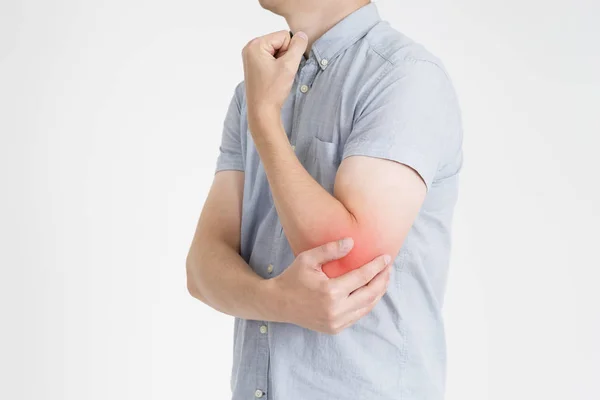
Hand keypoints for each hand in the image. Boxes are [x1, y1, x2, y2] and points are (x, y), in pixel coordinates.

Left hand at [241, 30, 307, 133]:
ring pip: (277, 51)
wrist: (262, 111)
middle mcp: (250, 48)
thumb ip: (298, 47)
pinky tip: (273, 78)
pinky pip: (271, 58)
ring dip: (282, 62)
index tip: (282, 67)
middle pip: (279, 42)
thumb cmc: (272, 91)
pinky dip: (276, 66)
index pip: (284, 35)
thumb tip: (302, 34)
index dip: (290, 51)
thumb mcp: (289, 66)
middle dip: (284, 56)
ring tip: (276, 76)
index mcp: (255, 45)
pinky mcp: (253, 65)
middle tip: (279, 73)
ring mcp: (250, 57)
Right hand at [269, 238, 392, 334]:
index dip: (376, 267)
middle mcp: (336, 310)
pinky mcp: (335, 328)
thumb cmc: (292, 278)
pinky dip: (367, 304)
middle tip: (389, 268)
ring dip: (378, 292)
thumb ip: (330, 250)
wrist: (278, 304)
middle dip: (383, 280)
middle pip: (370, 294)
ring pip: (366, 307)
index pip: (362, 278)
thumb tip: (352, 242)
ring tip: (384, 278)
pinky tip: (371, 292)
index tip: (386, 258)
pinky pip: (358, 315)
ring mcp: (336, 322)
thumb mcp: (308, 259)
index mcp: (330, 292)